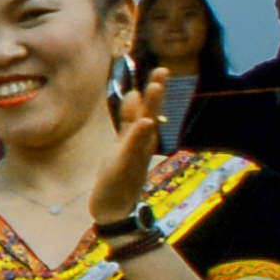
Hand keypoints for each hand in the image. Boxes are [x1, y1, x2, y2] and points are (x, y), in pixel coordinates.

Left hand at [87, 71, 170, 235]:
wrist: (116, 210)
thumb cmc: (120, 176)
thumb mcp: (123, 144)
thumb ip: (129, 122)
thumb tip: (135, 94)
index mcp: (138, 138)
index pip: (146, 110)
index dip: (153, 91)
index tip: (161, 69)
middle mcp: (140, 145)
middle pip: (150, 115)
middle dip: (156, 93)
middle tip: (163, 71)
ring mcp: (134, 157)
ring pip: (143, 129)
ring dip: (150, 108)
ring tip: (154, 88)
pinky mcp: (125, 169)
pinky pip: (132, 150)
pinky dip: (138, 136)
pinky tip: (146, 123)